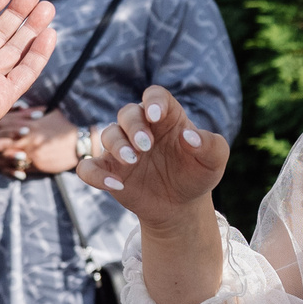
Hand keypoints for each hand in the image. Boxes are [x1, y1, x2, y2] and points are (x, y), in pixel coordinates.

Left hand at [4, 110, 81, 175]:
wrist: (80, 143)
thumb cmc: (65, 127)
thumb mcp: (50, 113)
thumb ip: (33, 112)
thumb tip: (21, 107)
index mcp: (30, 124)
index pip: (7, 124)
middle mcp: (29, 137)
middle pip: (4, 140)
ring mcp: (32, 151)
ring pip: (8, 154)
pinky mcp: (37, 163)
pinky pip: (18, 166)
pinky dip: (6, 168)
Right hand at [74, 83, 229, 217]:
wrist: (182, 206)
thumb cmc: (198, 175)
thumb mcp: (214, 161)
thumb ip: (210, 145)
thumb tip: (188, 136)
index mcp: (167, 117)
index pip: (155, 96)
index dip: (154, 101)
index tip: (155, 115)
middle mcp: (141, 128)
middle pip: (128, 113)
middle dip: (133, 127)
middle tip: (145, 146)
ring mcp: (122, 149)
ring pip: (108, 134)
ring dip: (117, 145)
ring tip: (131, 161)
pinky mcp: (108, 170)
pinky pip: (88, 167)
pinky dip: (95, 174)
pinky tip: (114, 184)